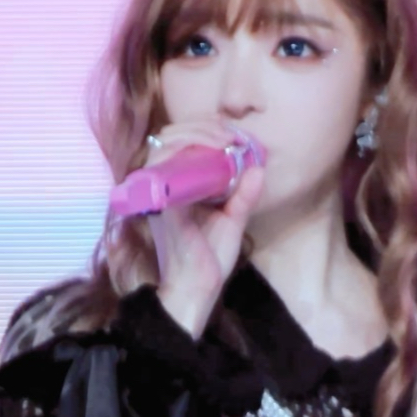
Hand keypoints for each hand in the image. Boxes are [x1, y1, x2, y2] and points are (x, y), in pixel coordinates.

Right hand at [143, 119, 265, 337]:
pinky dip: (188, 151)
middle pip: (169, 137)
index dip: (203, 129)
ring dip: (196, 134)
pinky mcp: (162, 205)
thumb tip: (258, 167)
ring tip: (224, 139)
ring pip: (164, 144)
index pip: (180, 144)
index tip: (233, 133)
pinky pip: (164, 167)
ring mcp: (159, 194)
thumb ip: (243, 195)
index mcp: (177, 187)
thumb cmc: (210, 258)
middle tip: (230, 133)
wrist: (198, 290)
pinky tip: (215, 153)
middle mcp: (163, 186)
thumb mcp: (233, 220)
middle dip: (201, 126)